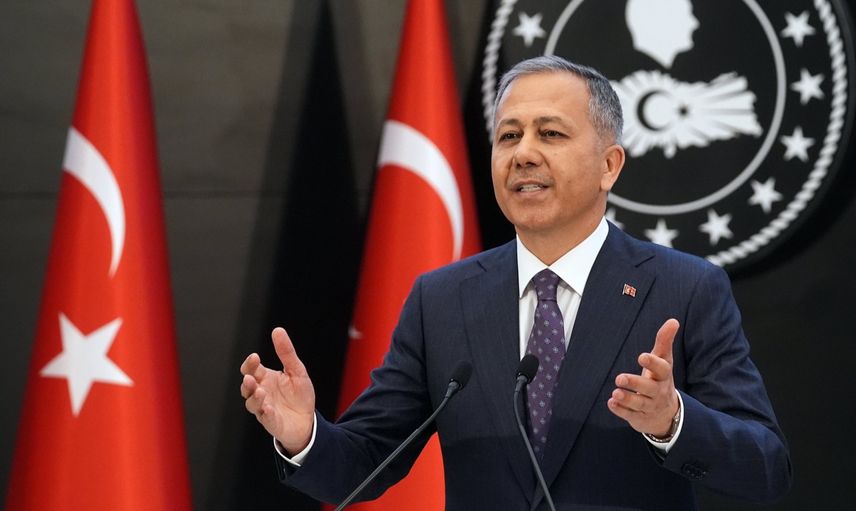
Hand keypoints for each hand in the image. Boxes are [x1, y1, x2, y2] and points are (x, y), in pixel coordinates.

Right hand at [240, 327, 315, 454]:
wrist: (307, 420)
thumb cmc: (299, 395)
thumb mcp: (297, 370)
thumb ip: (286, 352)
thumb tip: (278, 330)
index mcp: (265, 378)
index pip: (251, 369)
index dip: (250, 364)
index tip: (255, 357)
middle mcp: (261, 392)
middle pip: (247, 387)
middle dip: (247, 382)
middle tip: (250, 378)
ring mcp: (264, 408)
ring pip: (252, 403)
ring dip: (254, 398)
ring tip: (260, 392)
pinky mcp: (271, 422)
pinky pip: (265, 418)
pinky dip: (265, 413)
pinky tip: (268, 408)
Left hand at [607, 319, 679, 436]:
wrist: (667, 415)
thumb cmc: (660, 380)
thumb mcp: (663, 361)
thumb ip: (664, 342)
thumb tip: (673, 321)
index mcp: (663, 376)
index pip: (662, 369)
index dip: (653, 363)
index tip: (642, 356)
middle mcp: (658, 392)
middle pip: (649, 388)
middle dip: (635, 383)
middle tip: (619, 378)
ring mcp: (649, 406)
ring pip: (639, 403)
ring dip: (627, 398)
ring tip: (615, 393)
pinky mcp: (639, 418)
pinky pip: (630, 415)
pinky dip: (621, 410)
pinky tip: (611, 403)